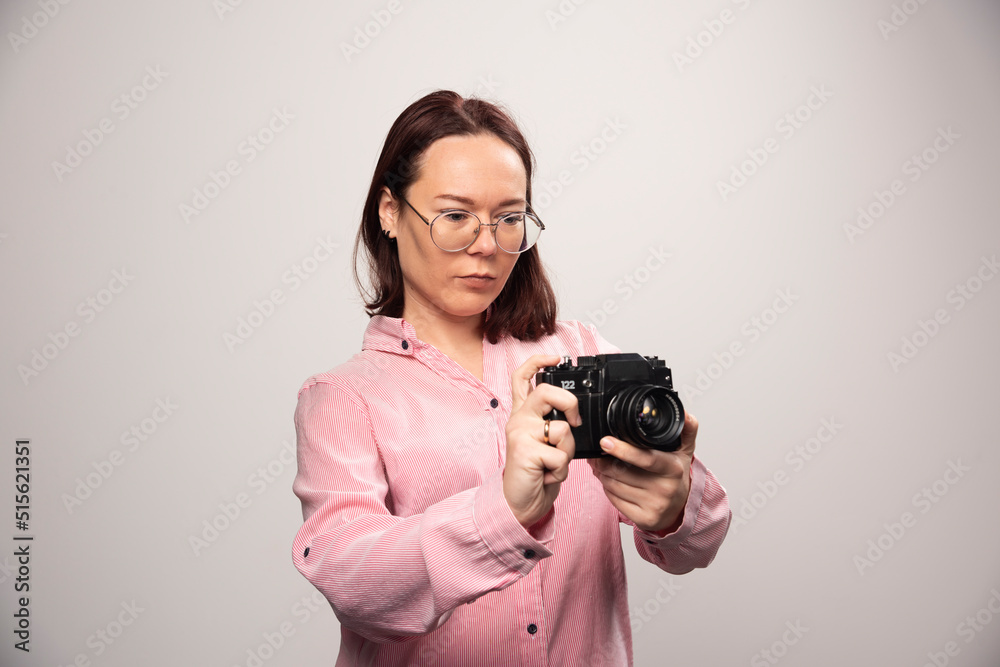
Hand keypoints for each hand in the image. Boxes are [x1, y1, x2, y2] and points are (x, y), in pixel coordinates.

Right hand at [503, 355, 581, 527]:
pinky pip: (560, 457)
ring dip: (567, 453)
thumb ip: (553, 425)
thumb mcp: (545, 443)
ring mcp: (520, 434)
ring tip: (553, 464)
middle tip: (575, 422)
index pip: (523, 377)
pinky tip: (546, 476)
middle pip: (546, 392)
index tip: (555, 357)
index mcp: (523, 415)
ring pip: (563, 430)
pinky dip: (561, 472)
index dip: (539, 361)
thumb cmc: (535, 473)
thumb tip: (574, 417)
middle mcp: (519, 420)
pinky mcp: (524, 451)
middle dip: (570, 404)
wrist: (519, 503)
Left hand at [588, 411, 698, 533]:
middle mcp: (665, 489)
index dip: (623, 450)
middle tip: (597, 453)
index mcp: (673, 469)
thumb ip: (687, 428)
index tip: (605, 441)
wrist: (681, 507)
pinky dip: (607, 489)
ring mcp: (654, 506)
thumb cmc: (676, 474)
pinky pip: (614, 501)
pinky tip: (610, 482)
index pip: (645, 459)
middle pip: (621, 472)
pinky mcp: (643, 520)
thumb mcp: (685, 450)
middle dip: (603, 461)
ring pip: (614, 486)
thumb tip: (685, 413)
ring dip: (602, 474)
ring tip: (601, 466)